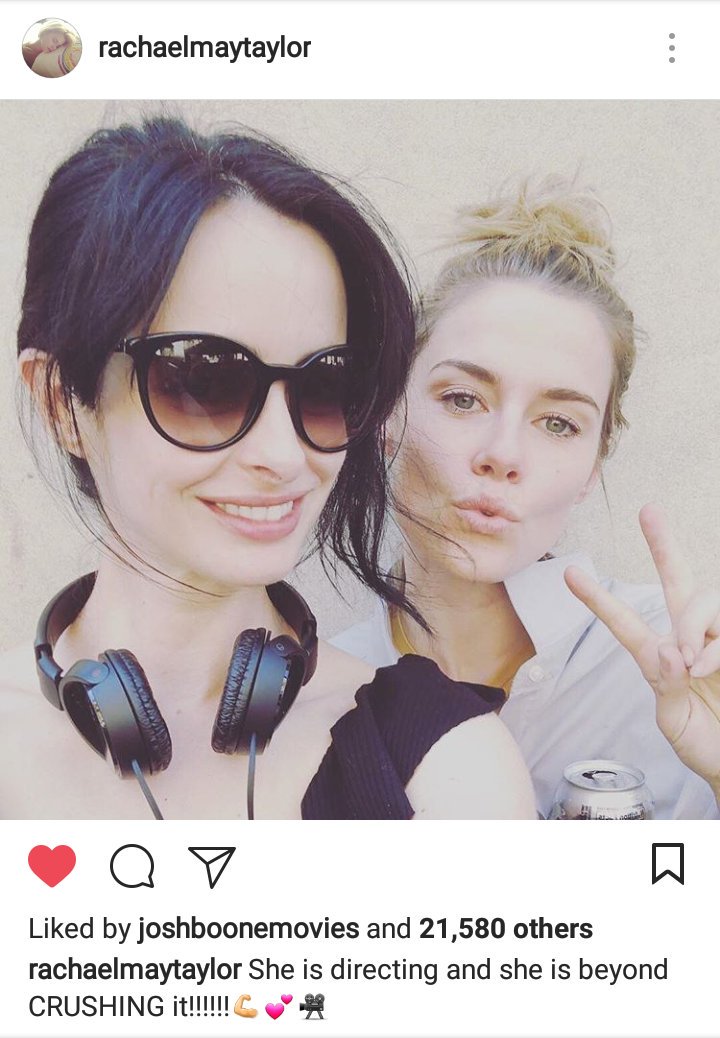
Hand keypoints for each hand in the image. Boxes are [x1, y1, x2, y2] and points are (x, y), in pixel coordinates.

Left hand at [564, 504, 719, 798]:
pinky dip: (715, 647)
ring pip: (703, 601)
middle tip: (648, 511)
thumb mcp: (673, 721)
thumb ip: (668, 687)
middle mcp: (688, 640)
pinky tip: (708, 665)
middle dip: (663, 545)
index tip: (570, 573)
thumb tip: (670, 651)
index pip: (624, 621)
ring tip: (694, 663)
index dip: (598, 599)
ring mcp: (716, 640)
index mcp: (658, 657)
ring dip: (693, 625)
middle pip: (677, 581)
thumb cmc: (703, 743)